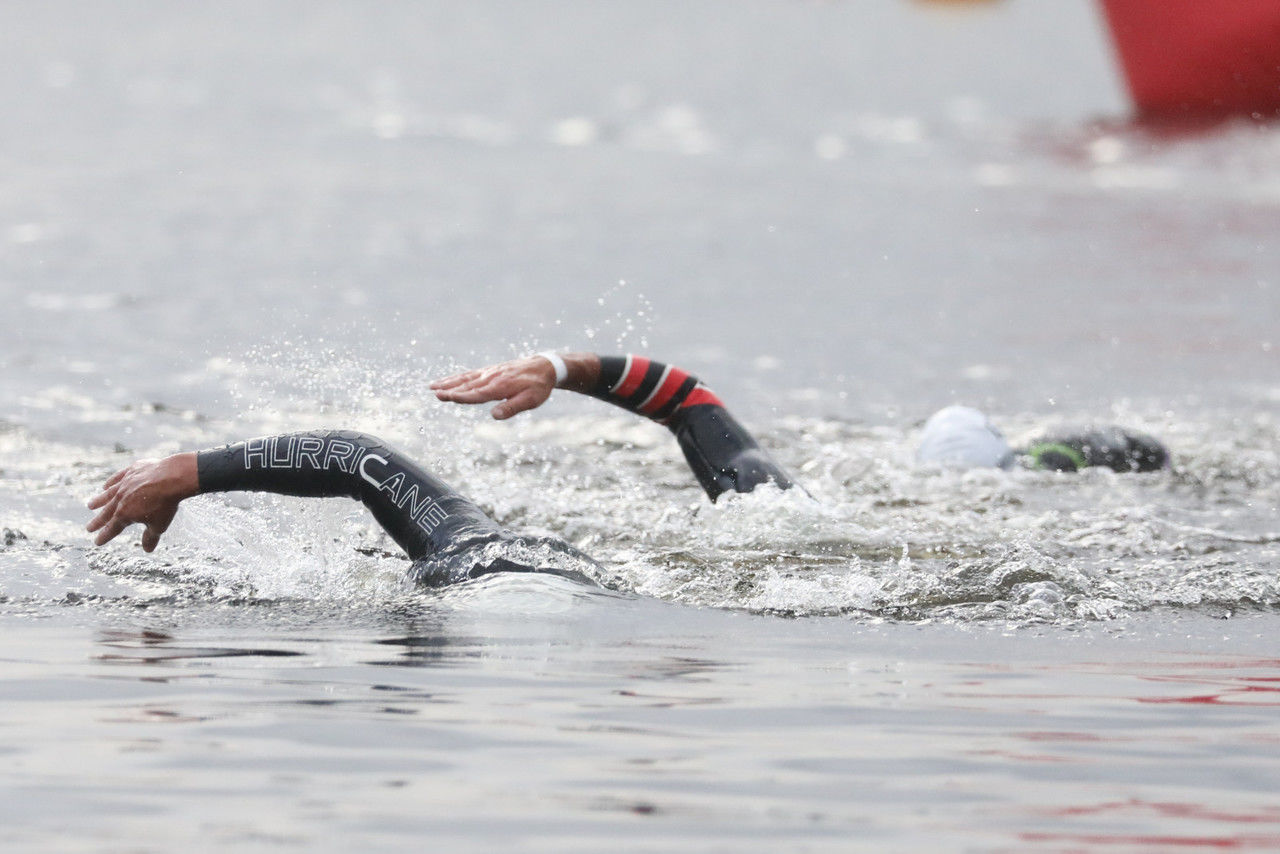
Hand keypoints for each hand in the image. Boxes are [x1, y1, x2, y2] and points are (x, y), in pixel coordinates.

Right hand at [86, 453, 198, 551]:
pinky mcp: (132, 470)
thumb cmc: (166, 503)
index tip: (97, 541)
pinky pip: (118, 477)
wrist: (173, 478)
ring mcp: (125, 483)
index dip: (104, 536)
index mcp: (125, 514)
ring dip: (99, 500)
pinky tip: (106, 486)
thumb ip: (151, 537)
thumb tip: (147, 549)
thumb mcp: (159, 525)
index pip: (112, 529)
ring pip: (109, 494)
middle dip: (98, 522)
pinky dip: (111, 482)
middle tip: (89, 528)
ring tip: (90, 505)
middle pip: (107, 512)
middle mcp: (120, 499)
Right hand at [430, 356, 557, 419]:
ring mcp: (489, 373)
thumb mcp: (531, 400)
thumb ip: (512, 407)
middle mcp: (492, 378)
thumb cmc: (539, 386)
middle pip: (468, 385)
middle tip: (434, 393)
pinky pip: (470, 374)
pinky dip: (456, 377)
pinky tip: (446, 381)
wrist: (544, 366)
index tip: (447, 397)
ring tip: (432, 387)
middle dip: (450, 390)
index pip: (478, 394)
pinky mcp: (489, 370)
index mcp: (501, 386)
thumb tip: (494, 415)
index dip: (462, 397)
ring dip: (448, 382)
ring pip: (465, 378)